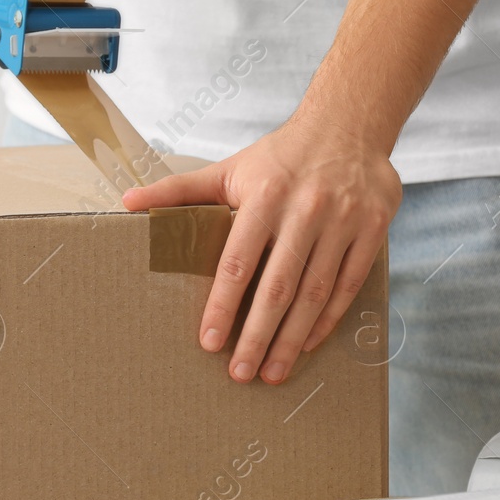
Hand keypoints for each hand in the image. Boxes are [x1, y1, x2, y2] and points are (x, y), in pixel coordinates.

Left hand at [121, 117, 400, 383]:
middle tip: (240, 373)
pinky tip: (307, 344)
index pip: (238, 261)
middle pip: (278, 286)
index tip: (208, 341)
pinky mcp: (372, 228)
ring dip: (292, 338)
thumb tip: (127, 203)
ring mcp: (342, 220)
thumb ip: (178, 190)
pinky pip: (348, 284)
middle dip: (257, 335)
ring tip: (272, 372)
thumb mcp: (228, 168)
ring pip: (315, 292)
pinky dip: (328, 318)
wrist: (348, 125)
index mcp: (264, 195)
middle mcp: (305, 209)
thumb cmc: (280, 156)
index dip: (222, 304)